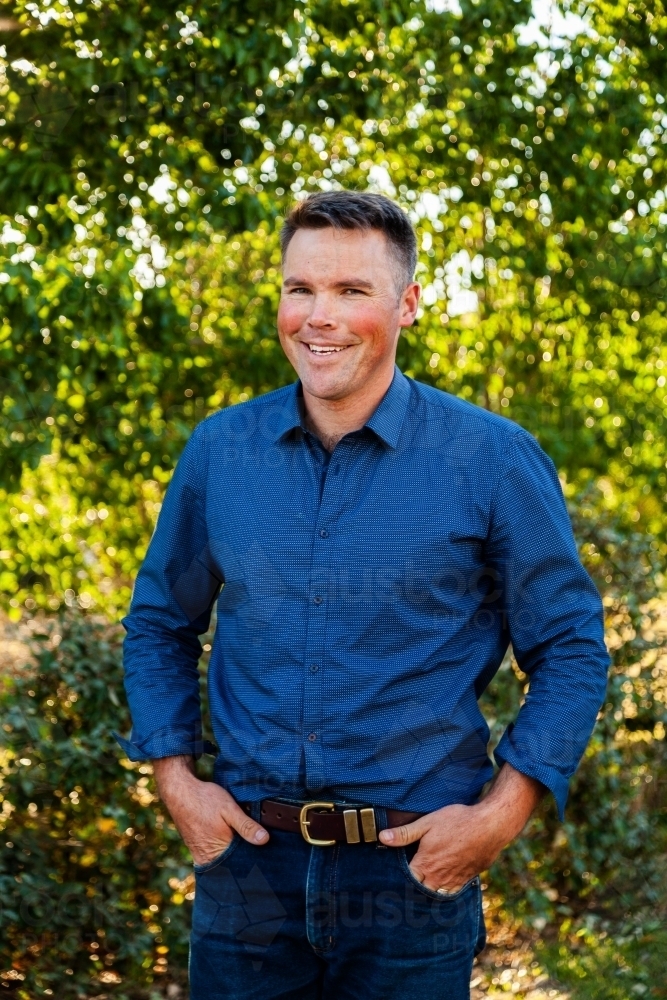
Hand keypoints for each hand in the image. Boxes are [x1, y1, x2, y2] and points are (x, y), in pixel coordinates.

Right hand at [152, 756, 268, 865]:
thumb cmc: (204, 799)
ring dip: (233, 857)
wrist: (180, 791)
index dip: (254, 862)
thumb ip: (246, 826)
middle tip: (258, 852)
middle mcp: (207, 859)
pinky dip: (223, 853)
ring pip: (222, 863)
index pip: (241, 867)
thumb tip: (264, 840)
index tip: (265, 859)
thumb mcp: (229, 809)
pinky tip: (229, 842)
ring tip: (244, 846)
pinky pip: (213, 857)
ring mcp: (199, 855)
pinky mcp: (196, 850)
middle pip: (231, 867)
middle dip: (244, 862)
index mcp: (218, 852)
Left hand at [378, 763, 544, 892]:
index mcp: (424, 865)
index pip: (405, 882)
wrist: (490, 826)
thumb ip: (405, 833)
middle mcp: (438, 878)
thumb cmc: (458, 821)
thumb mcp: (428, 822)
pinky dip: (443, 895)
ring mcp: (453, 881)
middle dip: (410, 893)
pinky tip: (439, 891)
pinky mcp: (466, 880)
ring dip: (426, 896)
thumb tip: (382, 838)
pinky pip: (451, 894)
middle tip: (399, 895)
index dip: (396, 883)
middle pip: (419, 893)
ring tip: (417, 896)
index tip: (387, 886)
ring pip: (435, 897)